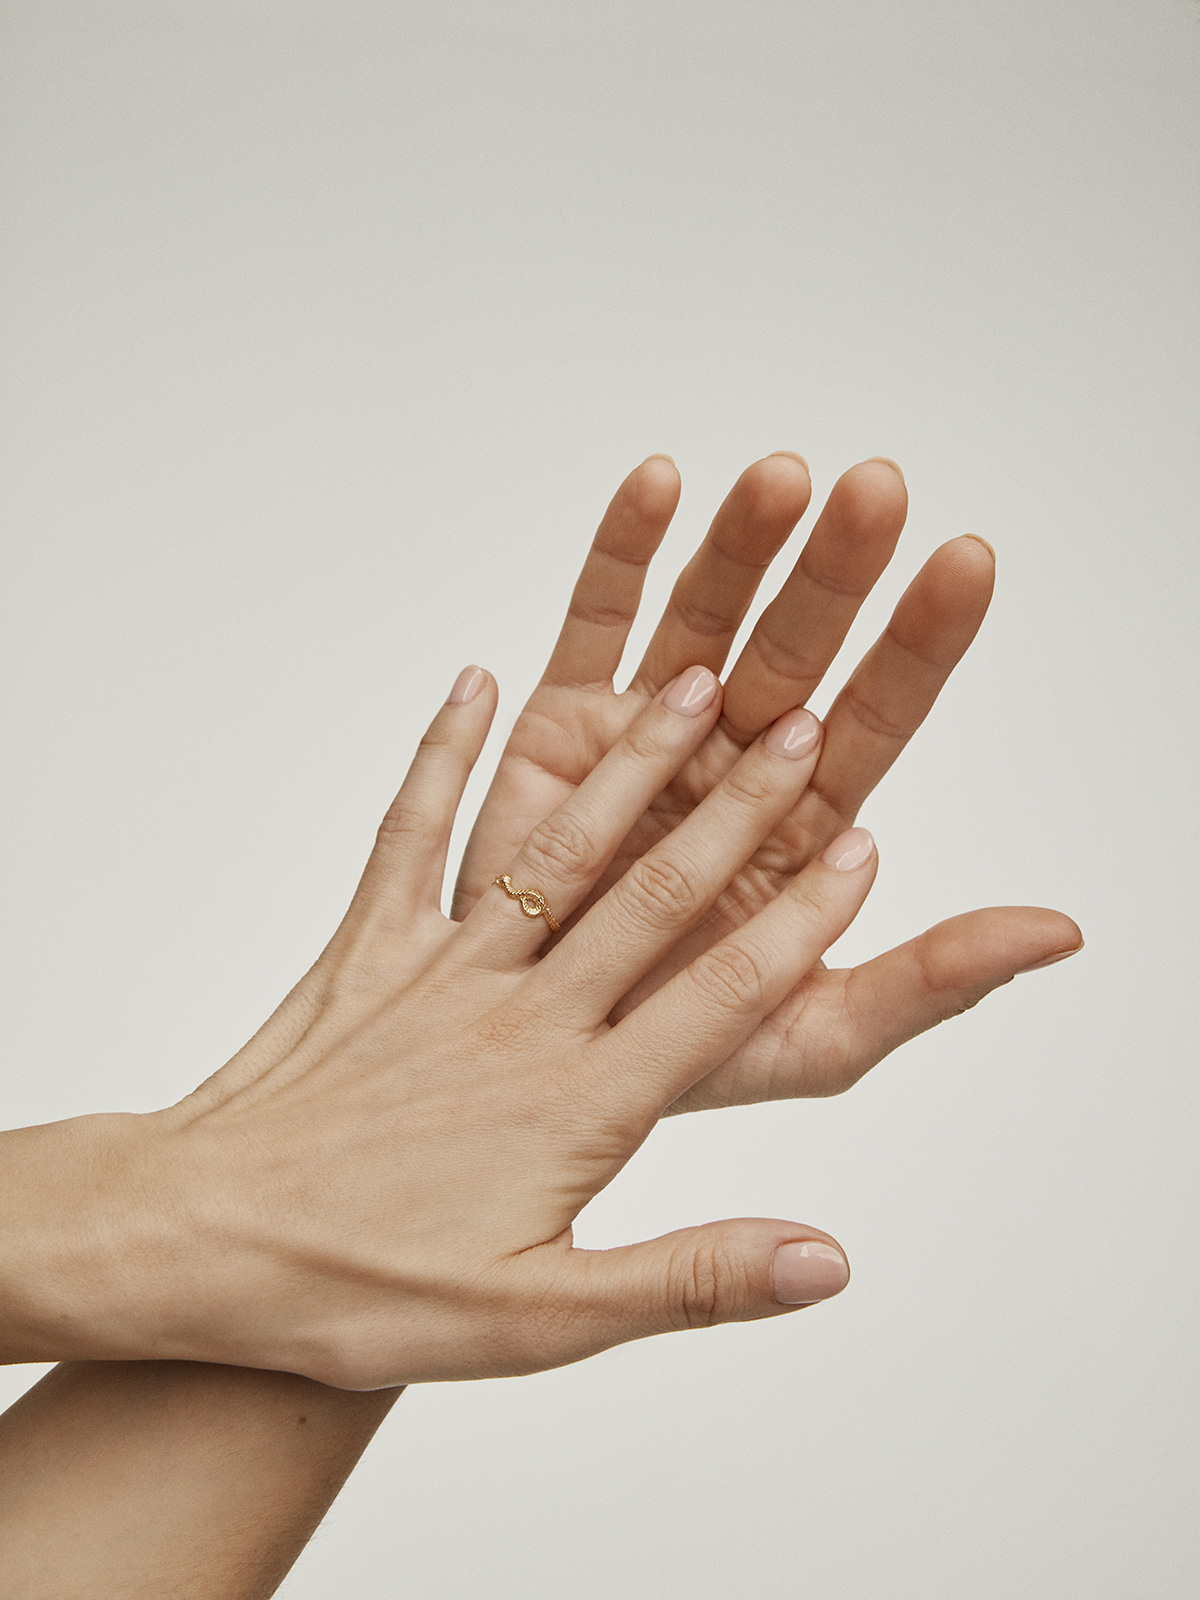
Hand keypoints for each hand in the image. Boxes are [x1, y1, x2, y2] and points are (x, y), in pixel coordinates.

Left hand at [1, 672, 873, 1387]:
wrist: (195, 1243)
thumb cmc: (362, 1291)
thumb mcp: (542, 1320)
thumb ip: (691, 1278)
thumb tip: (826, 1260)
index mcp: (579, 1102)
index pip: (716, 1000)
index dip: (799, 927)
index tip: (862, 849)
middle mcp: (524, 1016)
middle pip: (653, 900)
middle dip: (739, 810)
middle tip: (803, 723)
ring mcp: (444, 969)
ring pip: (557, 851)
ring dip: (628, 766)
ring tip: (689, 683)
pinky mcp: (369, 947)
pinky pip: (412, 833)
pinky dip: (443, 756)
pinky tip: (476, 682)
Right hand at [455, 454, 1080, 1110]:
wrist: (537, 1068)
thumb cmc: (677, 1051)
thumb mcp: (814, 1034)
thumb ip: (931, 976)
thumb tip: (1059, 931)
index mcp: (806, 819)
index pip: (880, 712)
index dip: (921, 640)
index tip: (964, 565)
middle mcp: (738, 757)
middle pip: (797, 647)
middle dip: (836, 573)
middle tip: (872, 495)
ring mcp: (652, 729)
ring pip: (704, 615)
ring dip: (741, 546)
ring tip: (777, 482)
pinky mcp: (567, 720)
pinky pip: (596, 621)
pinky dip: (623, 552)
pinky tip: (660, 485)